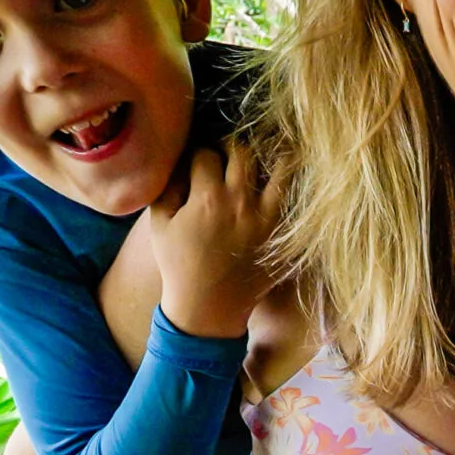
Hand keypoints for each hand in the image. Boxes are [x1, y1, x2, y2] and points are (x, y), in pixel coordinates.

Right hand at [151, 142, 282, 339]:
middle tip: (227, 155)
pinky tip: (281, 177)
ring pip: (278, 167)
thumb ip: (167, 188)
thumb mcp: (160, 225)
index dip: (199, 153)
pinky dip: (288, 183)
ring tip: (261, 157)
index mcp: (206, 199)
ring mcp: (266, 217)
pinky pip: (294, 197)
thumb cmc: (179, 265)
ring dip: (269, 156)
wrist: (208, 307)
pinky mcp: (282, 232)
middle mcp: (240, 203)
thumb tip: (179, 162)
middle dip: (231, 147)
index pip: (206, 154)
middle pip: (242, 152)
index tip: (198, 161)